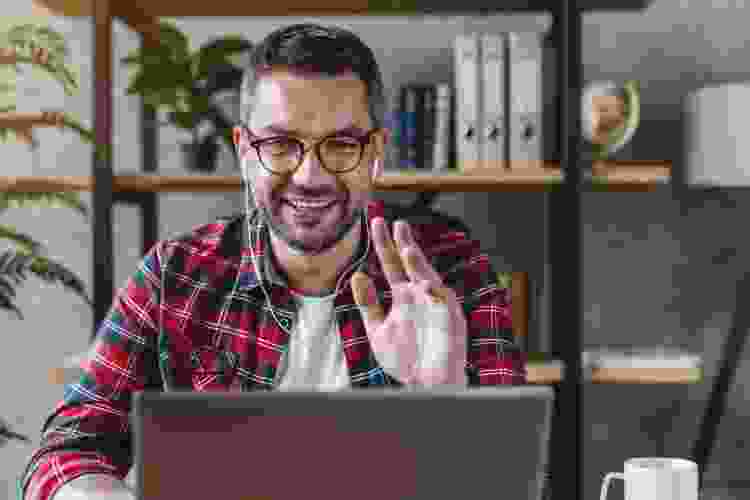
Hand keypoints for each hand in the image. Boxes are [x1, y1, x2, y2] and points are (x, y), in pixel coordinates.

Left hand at [350, 218, 466, 385]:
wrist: (426, 385)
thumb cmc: (405, 358)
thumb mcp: (379, 328)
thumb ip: (368, 303)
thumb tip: (358, 275)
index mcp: (404, 295)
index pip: (392, 263)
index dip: (384, 243)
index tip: (376, 222)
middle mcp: (420, 294)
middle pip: (409, 262)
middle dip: (400, 242)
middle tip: (391, 222)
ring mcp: (435, 304)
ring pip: (427, 277)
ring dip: (418, 263)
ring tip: (406, 246)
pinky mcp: (449, 318)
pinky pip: (442, 302)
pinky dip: (433, 292)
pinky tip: (423, 285)